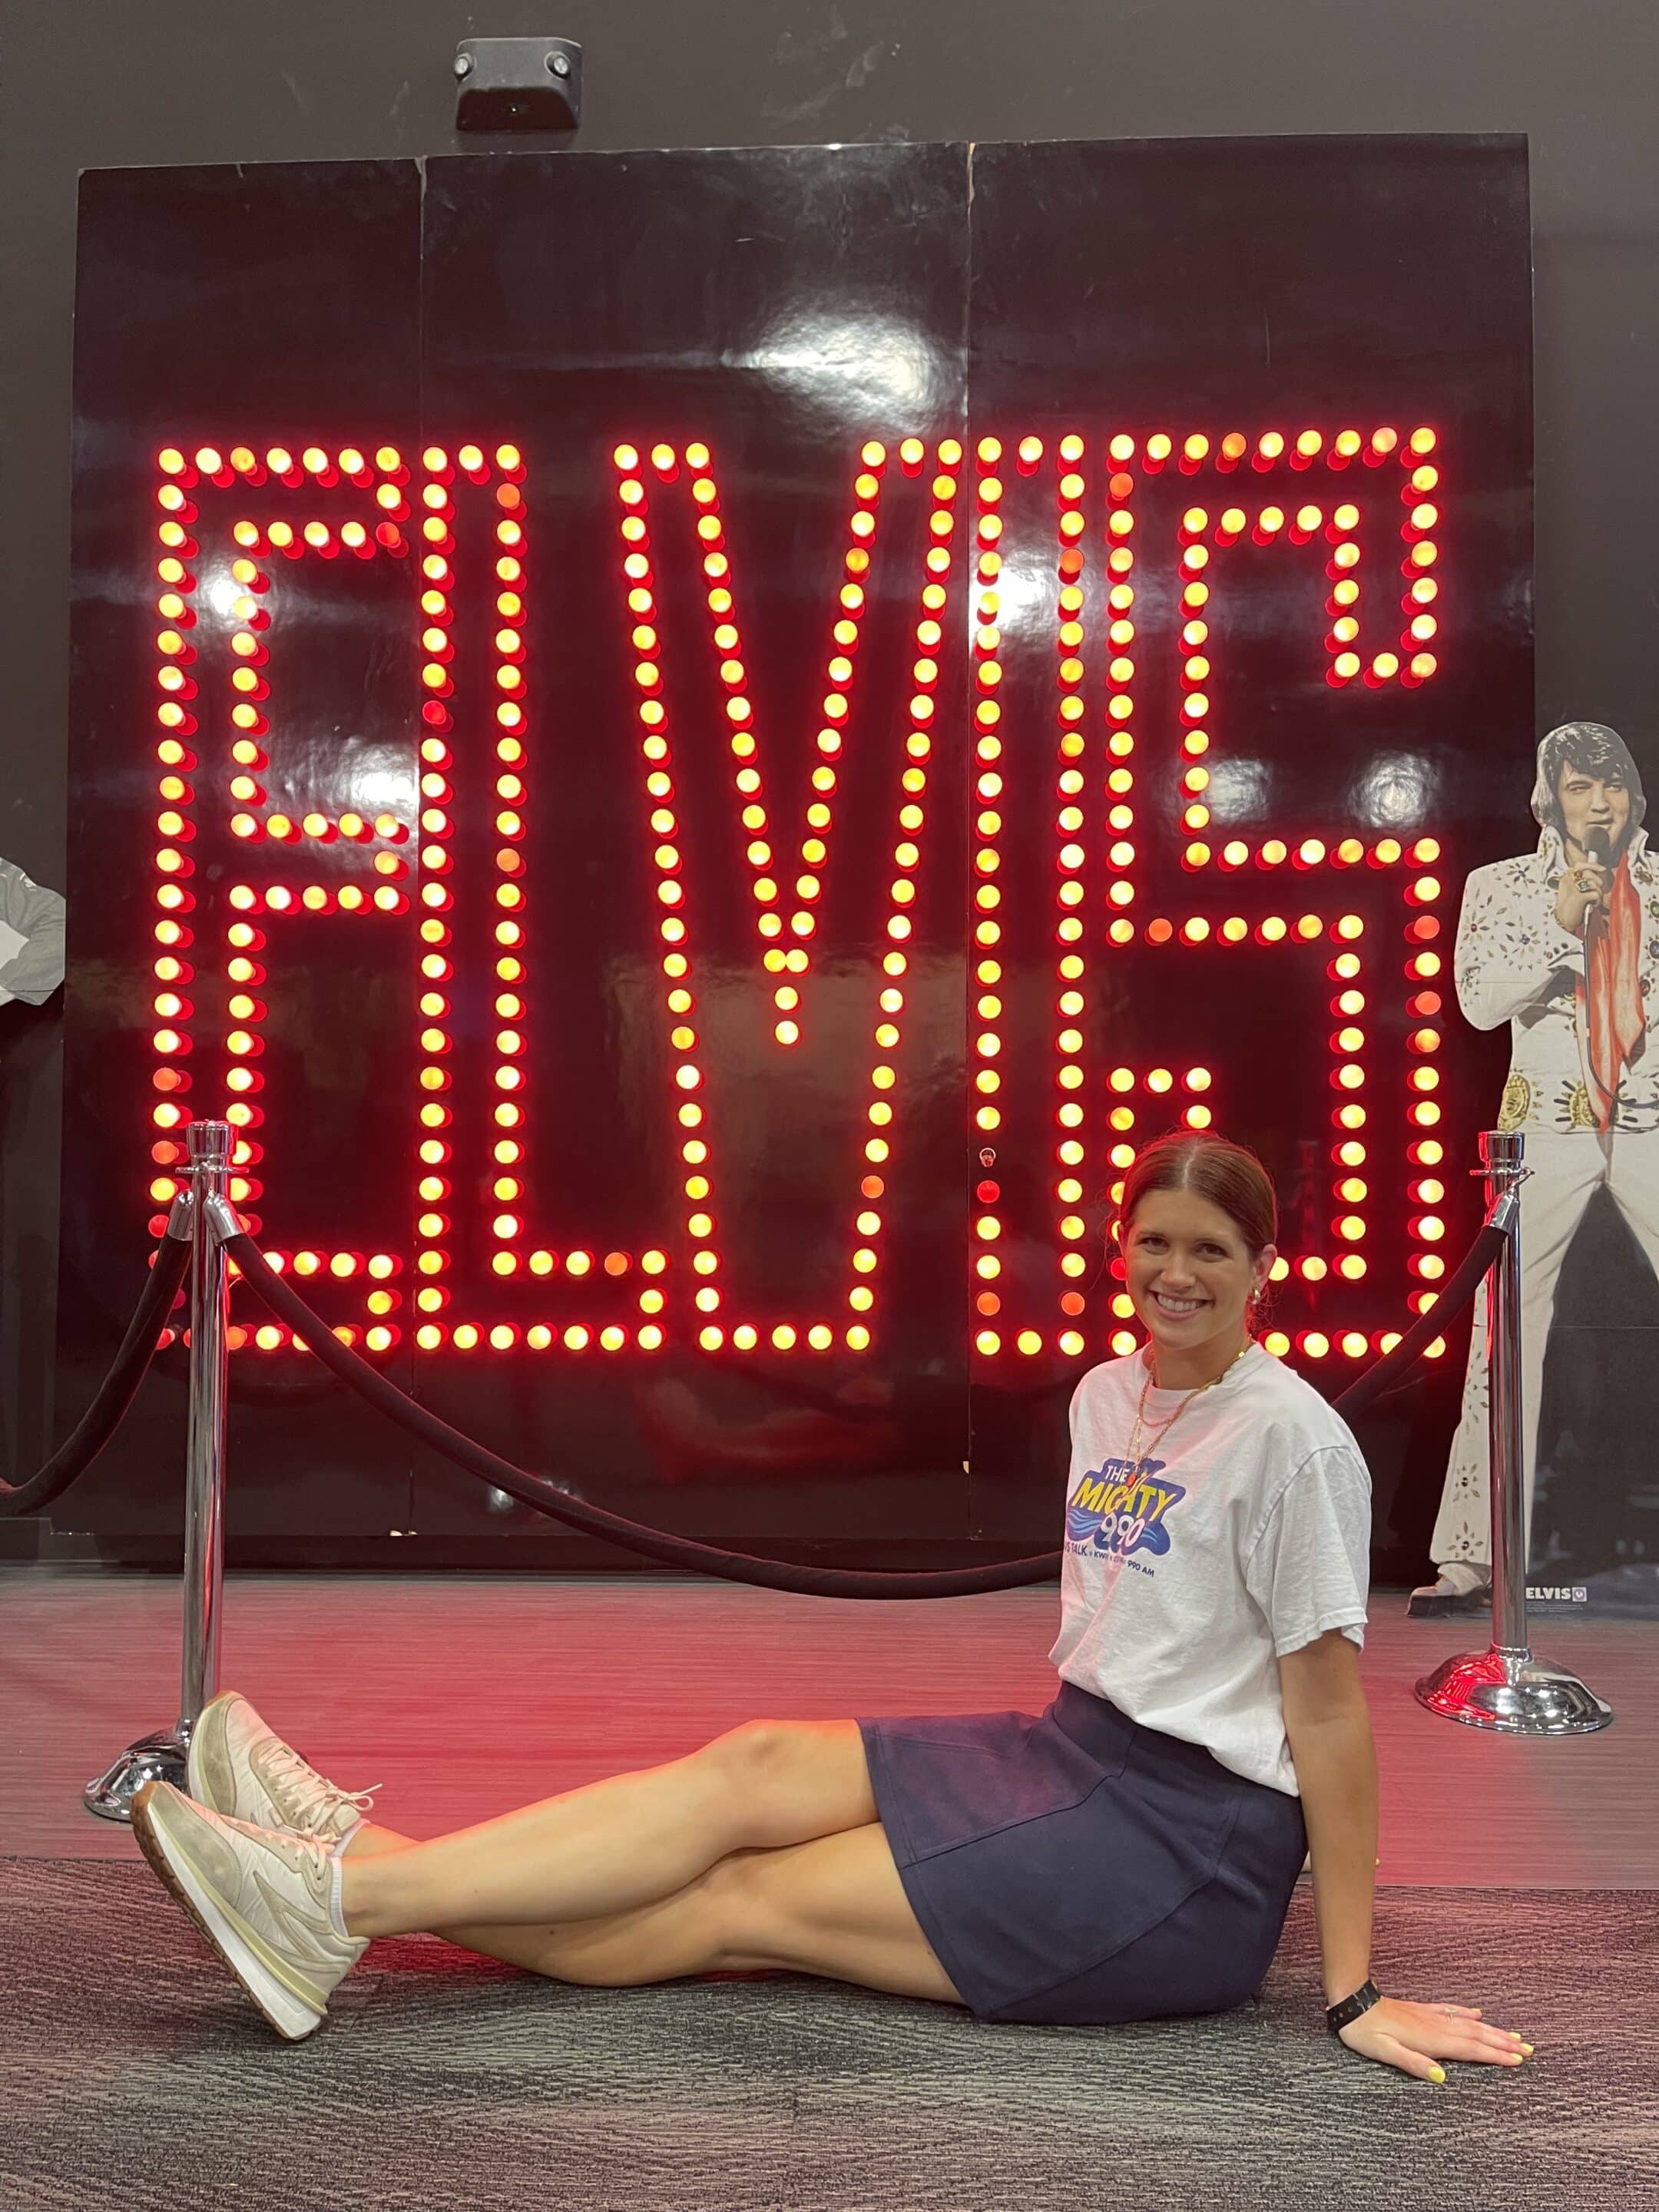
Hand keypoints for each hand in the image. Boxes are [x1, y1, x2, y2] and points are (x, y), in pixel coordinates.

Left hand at [1337, 1995, 1532, 2082]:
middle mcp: (1435, 2026)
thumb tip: (1441, 2078)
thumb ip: (1413, 2064)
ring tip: (1514, 2035)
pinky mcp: (1421, 2010)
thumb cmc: (1365, 2032)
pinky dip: (1468, 2013)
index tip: (1518, 2060)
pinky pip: (1451, 2011)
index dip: (1494, 2055)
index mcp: (1430, 2040)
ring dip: (1492, 2030)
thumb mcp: (1385, 2053)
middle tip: (1528, 2050)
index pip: (1469, 2049)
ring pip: (1468, 2023)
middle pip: (1476, 2036)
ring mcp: (1430, 2016)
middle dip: (1503, 2043)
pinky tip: (1479, 2013)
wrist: (1352, 2003)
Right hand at [1554, 864, 1607, 935]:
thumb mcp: (1573, 891)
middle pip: (1590, 874)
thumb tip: (1598, 872)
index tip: (1602, 869)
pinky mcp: (1578, 897)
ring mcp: (1573, 888)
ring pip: (1595, 884)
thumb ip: (1582, 881)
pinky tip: (1593, 906)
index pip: (1580, 865)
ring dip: (1599, 894)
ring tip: (1593, 901)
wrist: (1564, 922)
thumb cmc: (1571, 908)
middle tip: (1598, 890)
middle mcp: (1568, 881)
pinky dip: (1598, 901)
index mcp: (1566, 878)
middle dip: (1598, 882)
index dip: (1593, 865)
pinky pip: (1596, 894)